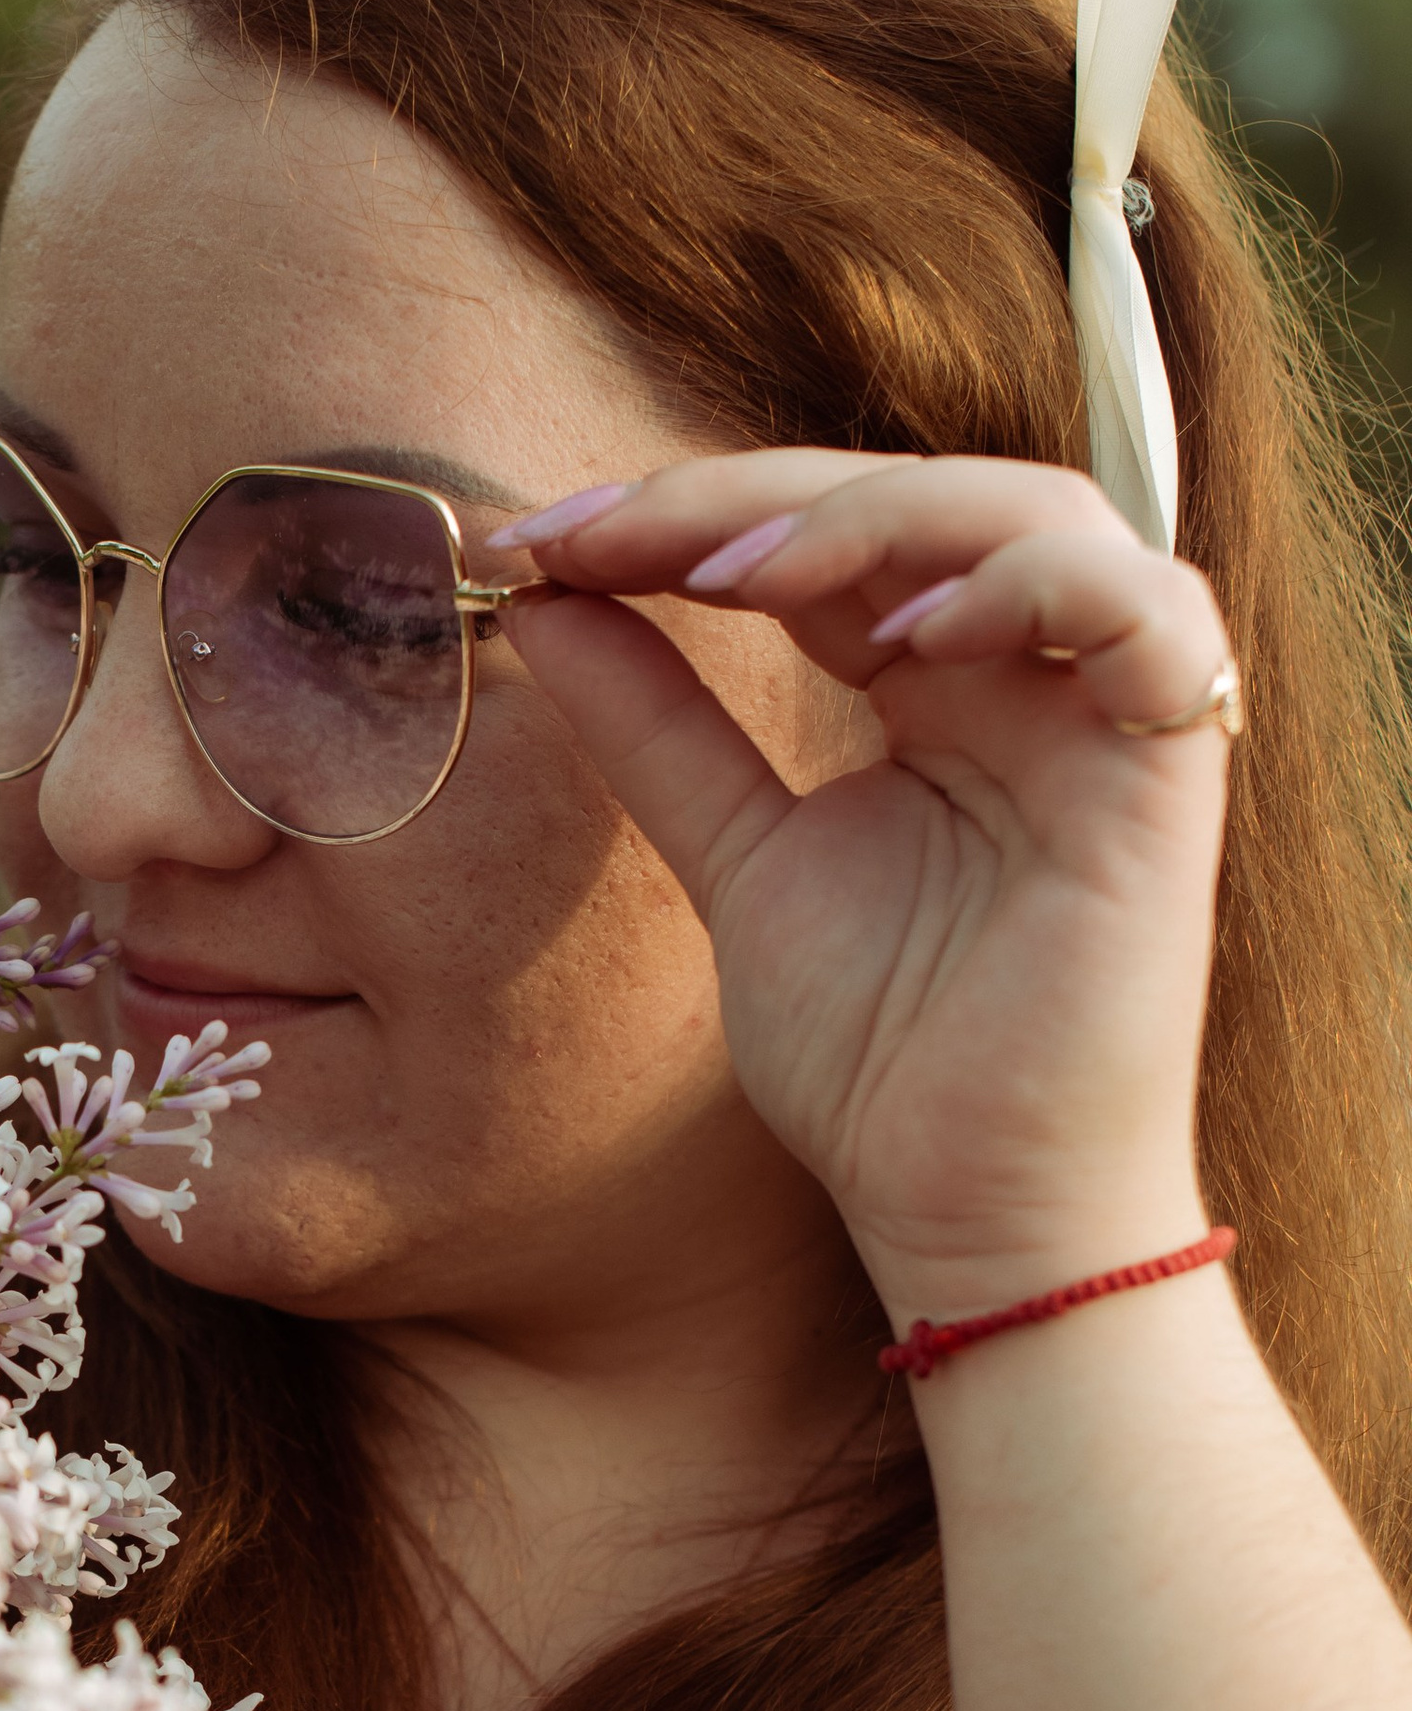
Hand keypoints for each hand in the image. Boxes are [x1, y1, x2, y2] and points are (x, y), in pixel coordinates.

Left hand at [492, 453, 1235, 1318]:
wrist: (969, 1215)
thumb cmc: (880, 1060)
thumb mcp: (735, 859)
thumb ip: (658, 729)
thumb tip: (546, 597)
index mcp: (931, 685)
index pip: (819, 536)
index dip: (683, 515)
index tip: (542, 539)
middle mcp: (1025, 676)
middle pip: (910, 498)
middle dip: (744, 496)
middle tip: (602, 529)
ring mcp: (1103, 714)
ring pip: (1033, 515)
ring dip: (878, 516)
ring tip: (734, 574)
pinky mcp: (1168, 774)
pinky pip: (1150, 615)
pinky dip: (1035, 591)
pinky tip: (910, 637)